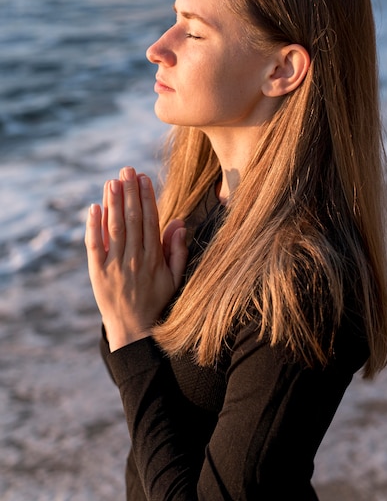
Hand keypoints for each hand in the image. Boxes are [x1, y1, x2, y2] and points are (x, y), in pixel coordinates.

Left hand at [85, 166, 187, 351]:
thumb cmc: (156, 301)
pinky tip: (93, 207)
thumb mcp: (174, 278)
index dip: (147, 198)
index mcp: (154, 258)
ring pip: (114, 228)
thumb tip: (179, 223)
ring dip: (112, 202)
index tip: (144, 178)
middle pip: (131, 219)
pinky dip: (93, 226)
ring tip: (112, 181)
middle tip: (127, 170)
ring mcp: (114, 266)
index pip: (150, 221)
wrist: (134, 330)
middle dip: (129, 192)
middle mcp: (134, 259)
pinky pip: (94, 245)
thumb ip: (177, 251)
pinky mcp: (97, 272)